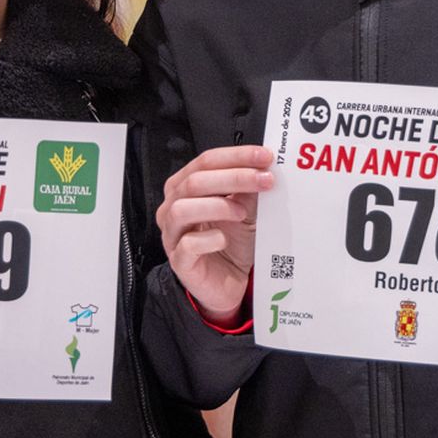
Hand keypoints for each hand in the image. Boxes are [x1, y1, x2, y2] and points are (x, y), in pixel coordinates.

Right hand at [156, 145, 273, 326]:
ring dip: (218, 206)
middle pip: (195, 181)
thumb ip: (247, 189)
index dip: (236, 156)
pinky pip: (188, 244)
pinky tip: (224, 239)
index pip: (205, 161)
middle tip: (264, 180)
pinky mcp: (179, 260)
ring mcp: (173, 234)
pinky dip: (210, 239)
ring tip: (242, 212)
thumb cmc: (231, 242)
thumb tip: (263, 168)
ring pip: (183, 209)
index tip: (264, 157)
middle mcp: (173, 207)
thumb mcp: (245, 210)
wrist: (227, 281)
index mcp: (185, 187)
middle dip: (234, 177)